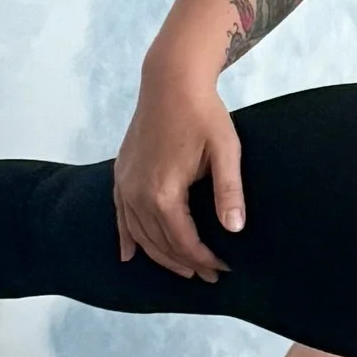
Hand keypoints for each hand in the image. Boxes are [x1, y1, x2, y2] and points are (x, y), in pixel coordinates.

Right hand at [114, 46, 243, 279]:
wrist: (171, 81)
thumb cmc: (203, 113)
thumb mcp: (226, 150)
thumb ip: (229, 191)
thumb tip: (236, 229)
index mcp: (163, 192)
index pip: (183, 241)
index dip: (205, 259)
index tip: (224, 268)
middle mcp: (137, 193)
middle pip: (160, 243)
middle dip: (186, 263)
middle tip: (209, 275)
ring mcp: (125, 184)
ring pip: (140, 234)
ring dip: (160, 256)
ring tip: (184, 269)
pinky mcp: (121, 173)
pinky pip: (120, 215)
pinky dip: (126, 237)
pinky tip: (129, 256)